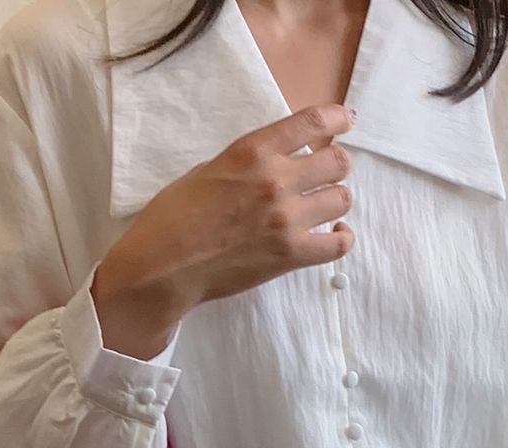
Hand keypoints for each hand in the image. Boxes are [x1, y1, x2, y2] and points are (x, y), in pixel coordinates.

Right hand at [96, 102, 357, 329]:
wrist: (162, 267)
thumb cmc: (172, 218)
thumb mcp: (207, 170)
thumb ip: (246, 163)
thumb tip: (273, 164)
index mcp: (253, 151)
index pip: (313, 123)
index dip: (336, 119)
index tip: (344, 121)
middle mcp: (276, 180)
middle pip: (337, 162)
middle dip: (334, 165)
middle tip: (323, 175)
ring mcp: (286, 219)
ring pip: (342, 199)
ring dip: (334, 200)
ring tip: (321, 208)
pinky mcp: (290, 256)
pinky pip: (339, 244)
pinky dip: (341, 237)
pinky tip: (334, 233)